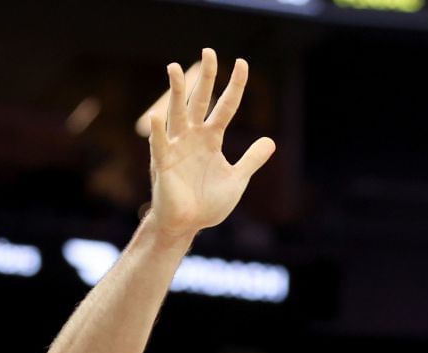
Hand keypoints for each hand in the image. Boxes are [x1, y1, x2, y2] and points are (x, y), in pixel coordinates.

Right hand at [144, 49, 275, 239]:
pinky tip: (157, 117)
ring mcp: (177, 147)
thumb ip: (251, 159)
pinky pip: (160, 145)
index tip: (243, 63)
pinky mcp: (164, 164)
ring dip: (175, 92)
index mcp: (212, 139)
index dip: (235, 86)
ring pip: (176, 114)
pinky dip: (158, 133)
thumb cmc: (207, 204)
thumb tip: (270, 140)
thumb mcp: (236, 180)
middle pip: (200, 101)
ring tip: (173, 68)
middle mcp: (194, 137)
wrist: (187, 226)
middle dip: (206, 77)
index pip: (226, 107)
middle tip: (210, 52)